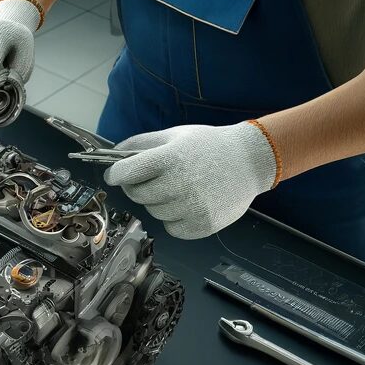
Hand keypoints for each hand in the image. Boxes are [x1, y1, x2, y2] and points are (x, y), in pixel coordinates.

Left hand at [103, 123, 277, 238]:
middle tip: (153, 179)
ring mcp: (192, 207)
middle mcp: (180, 184)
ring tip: (180, 187)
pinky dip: (175, 218)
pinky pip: (171, 228)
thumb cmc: (210, 147)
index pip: (128, 172)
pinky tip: (189, 202)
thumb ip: (141, 143)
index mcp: (171, 158)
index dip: (116, 174)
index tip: (114, 175)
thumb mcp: (175, 136)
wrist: (251, 160)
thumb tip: (113, 154)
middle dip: (139, 188)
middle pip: (138, 196)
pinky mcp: (201, 225)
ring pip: (154, 212)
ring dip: (160, 202)